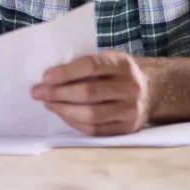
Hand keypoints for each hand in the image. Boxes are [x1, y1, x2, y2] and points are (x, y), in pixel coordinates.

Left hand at [30, 51, 151, 135]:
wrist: (151, 90)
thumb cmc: (118, 73)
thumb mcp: (108, 59)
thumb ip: (85, 65)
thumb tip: (49, 77)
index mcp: (122, 63)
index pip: (90, 66)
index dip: (65, 72)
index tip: (45, 77)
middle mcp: (130, 87)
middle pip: (88, 92)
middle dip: (58, 93)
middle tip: (38, 92)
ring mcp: (131, 110)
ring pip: (91, 114)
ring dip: (63, 110)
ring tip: (48, 104)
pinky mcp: (128, 128)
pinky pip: (95, 130)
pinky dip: (75, 123)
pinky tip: (63, 114)